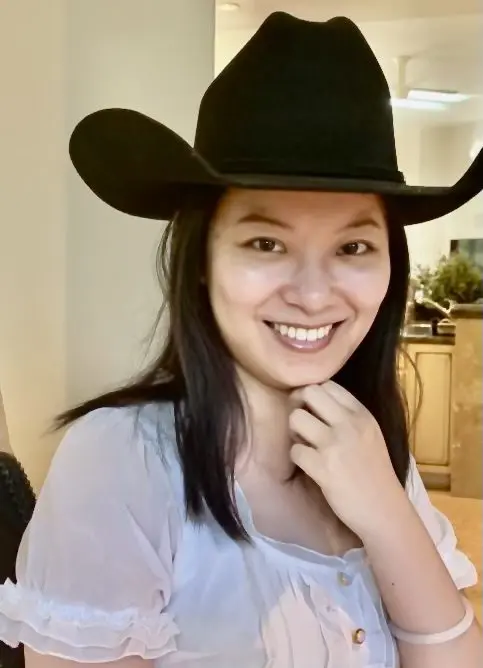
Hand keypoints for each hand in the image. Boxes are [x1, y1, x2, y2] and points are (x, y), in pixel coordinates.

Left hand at [289, 381, 405, 538]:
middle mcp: (350, 425)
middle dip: (298, 406)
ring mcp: (335, 445)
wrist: (384, 511)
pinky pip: (294, 450)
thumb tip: (312, 400)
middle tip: (303, 425)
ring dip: (294, 432)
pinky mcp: (323, 468)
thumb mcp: (369, 434)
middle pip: (309, 392)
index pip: (327, 385)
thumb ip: (346, 415)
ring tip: (305, 445)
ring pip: (296, 418)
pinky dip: (297, 458)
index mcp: (362, 414)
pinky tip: (309, 466)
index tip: (313, 412)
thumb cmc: (374, 472)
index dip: (314, 396)